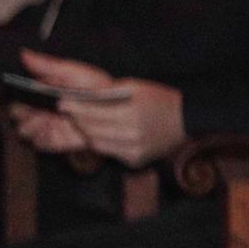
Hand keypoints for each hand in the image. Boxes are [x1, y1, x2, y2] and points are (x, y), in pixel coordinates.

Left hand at [23, 50, 182, 165]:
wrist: (186, 121)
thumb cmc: (160, 100)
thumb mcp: (136, 87)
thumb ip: (109, 91)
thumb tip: (82, 95)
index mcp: (132, 114)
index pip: (92, 113)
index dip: (74, 108)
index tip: (62, 103)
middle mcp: (132, 135)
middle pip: (91, 130)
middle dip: (78, 120)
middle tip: (70, 112)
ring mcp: (134, 150)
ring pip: (98, 144)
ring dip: (88, 133)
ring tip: (84, 122)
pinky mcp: (136, 160)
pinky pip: (111, 152)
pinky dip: (104, 143)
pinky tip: (107, 133)